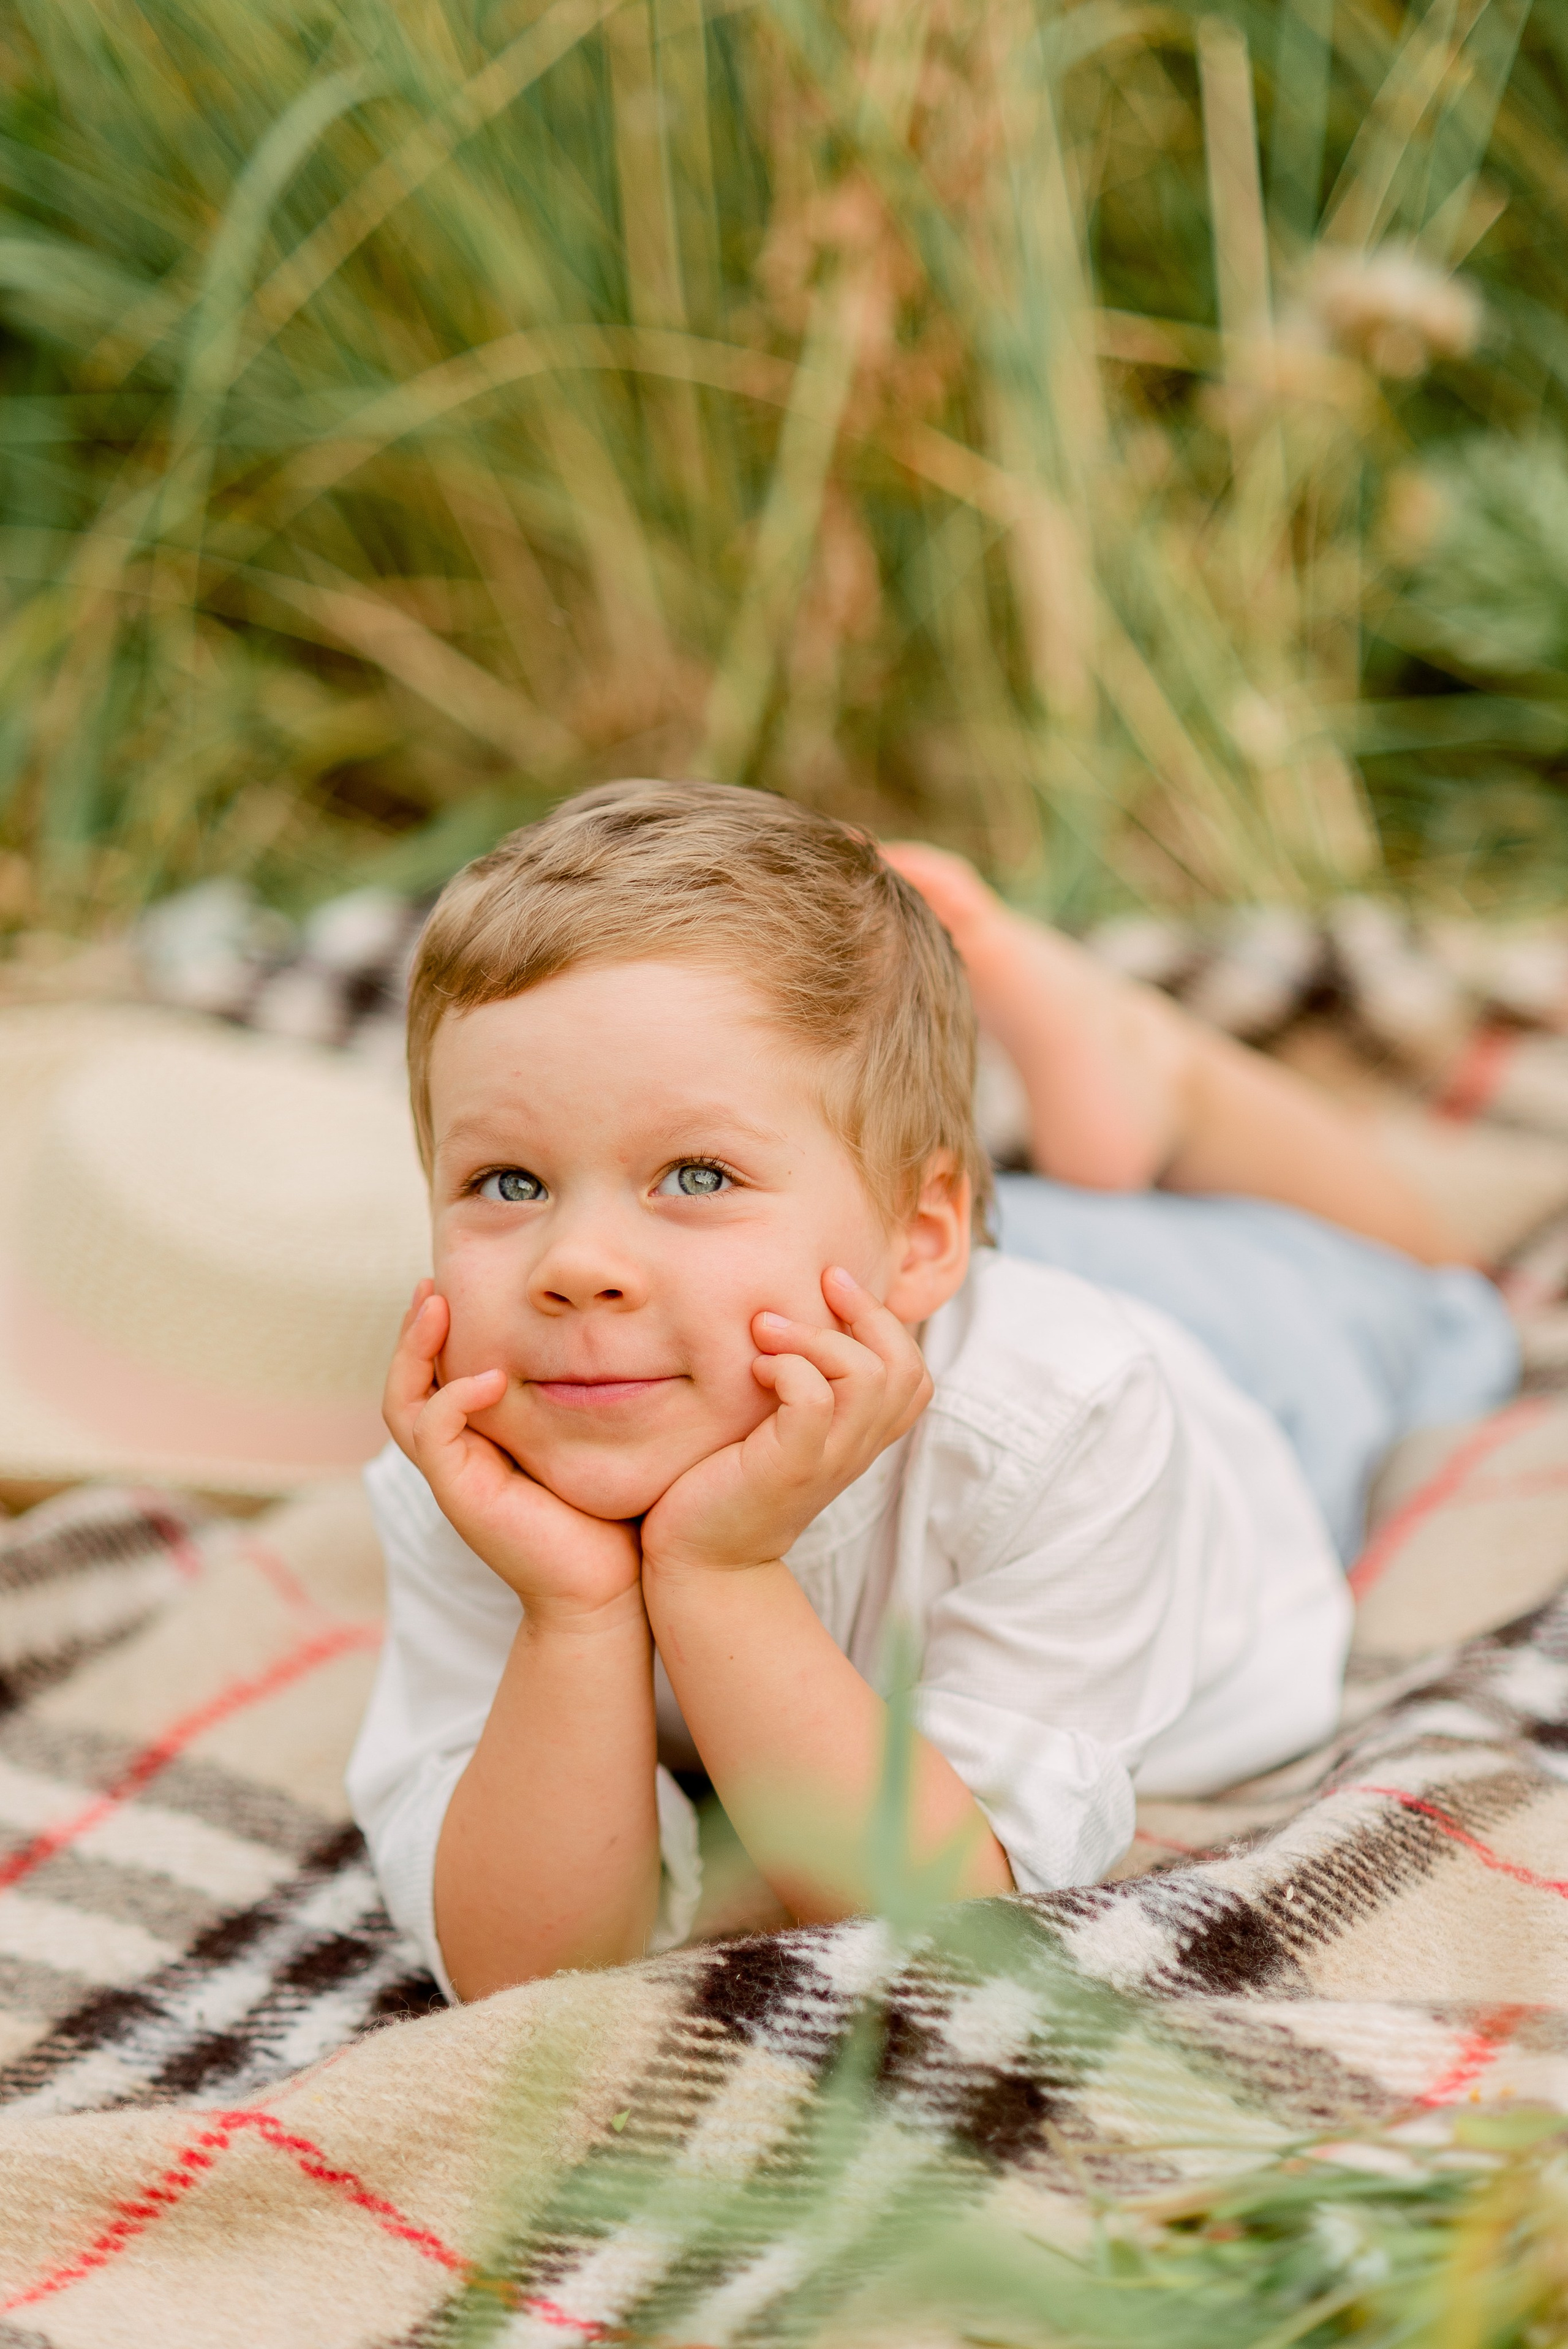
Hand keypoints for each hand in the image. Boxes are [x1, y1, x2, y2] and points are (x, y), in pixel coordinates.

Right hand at [383, 1282, 641, 1622]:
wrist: (610, 1589)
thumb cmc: (611, 1517)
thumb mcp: (592, 1439)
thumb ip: (580, 1397)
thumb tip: (609, 1340)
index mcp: (481, 1441)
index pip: (438, 1376)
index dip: (437, 1333)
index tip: (455, 1286)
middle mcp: (458, 1456)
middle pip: (405, 1384)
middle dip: (412, 1331)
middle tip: (431, 1286)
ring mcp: (454, 1476)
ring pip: (403, 1404)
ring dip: (414, 1351)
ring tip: (437, 1306)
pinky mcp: (461, 1494)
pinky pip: (434, 1433)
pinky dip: (453, 1398)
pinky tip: (491, 1376)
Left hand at [639, 1267, 931, 1578]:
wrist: (700, 1560)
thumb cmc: (728, 1482)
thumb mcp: (776, 1426)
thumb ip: (800, 1384)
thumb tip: (787, 1312)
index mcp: (860, 1438)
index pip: (914, 1374)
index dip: (885, 1320)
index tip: (834, 1282)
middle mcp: (856, 1449)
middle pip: (904, 1367)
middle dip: (864, 1312)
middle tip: (816, 1286)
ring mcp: (829, 1460)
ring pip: (867, 1376)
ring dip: (816, 1336)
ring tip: (765, 1329)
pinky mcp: (791, 1468)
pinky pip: (816, 1400)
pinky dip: (788, 1369)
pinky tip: (755, 1372)